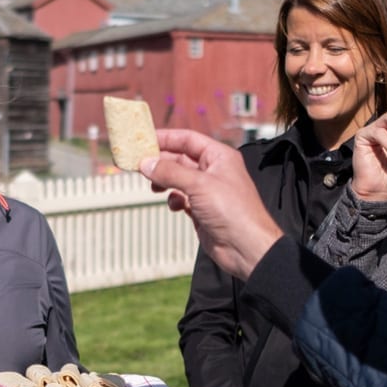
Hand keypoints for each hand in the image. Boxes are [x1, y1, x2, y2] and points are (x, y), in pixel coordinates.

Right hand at [141, 129, 283, 281]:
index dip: (166, 138)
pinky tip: (174, 205)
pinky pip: (181, 198)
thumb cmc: (233, 212)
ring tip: (153, 186)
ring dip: (164, 181)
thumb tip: (146, 163)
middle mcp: (214, 171)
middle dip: (161, 161)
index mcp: (219, 157)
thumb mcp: (199, 185)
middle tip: (140, 164)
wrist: (246, 248)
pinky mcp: (202, 210)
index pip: (188, 139)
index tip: (144, 139)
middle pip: (181, 158)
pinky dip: (174, 199)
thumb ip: (170, 172)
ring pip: (178, 179)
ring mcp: (208, 191)